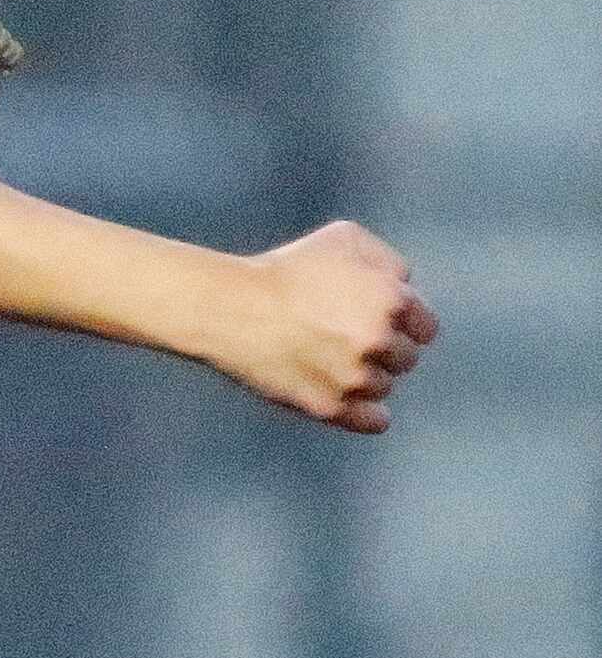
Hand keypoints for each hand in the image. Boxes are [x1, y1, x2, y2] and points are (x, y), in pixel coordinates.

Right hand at [214, 221, 439, 432]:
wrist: (230, 305)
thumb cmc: (286, 268)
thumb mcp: (342, 237)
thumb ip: (387, 260)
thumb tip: (406, 285)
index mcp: (390, 299)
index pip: (425, 327)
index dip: (401, 321)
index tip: (374, 318)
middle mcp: (380, 341)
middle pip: (406, 358)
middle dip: (381, 347)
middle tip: (343, 334)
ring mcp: (356, 379)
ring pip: (384, 386)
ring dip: (366, 375)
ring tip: (327, 356)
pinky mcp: (332, 408)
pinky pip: (374, 421)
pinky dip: (365, 410)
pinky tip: (344, 391)